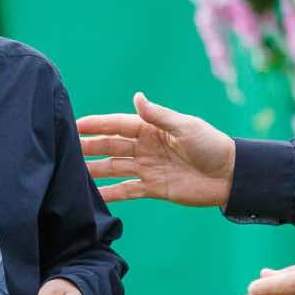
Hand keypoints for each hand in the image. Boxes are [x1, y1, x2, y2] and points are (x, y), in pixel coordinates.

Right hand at [79, 93, 236, 208]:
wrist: (230, 176)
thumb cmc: (211, 145)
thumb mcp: (185, 127)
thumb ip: (158, 115)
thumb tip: (137, 97)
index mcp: (152, 129)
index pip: (117, 124)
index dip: (96, 125)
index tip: (74, 125)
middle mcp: (146, 147)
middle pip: (111, 146)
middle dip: (89, 147)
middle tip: (64, 151)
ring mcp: (147, 167)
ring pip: (114, 168)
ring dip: (94, 170)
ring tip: (71, 175)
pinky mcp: (153, 188)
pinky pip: (126, 191)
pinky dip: (110, 194)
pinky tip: (93, 197)